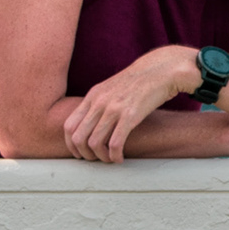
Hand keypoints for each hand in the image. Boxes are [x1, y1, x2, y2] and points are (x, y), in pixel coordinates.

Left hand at [63, 47, 196, 161]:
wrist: (160, 70)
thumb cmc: (138, 82)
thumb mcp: (110, 89)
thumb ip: (98, 103)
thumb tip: (90, 124)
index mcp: (92, 96)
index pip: (69, 126)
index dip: (70, 144)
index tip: (80, 152)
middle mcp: (99, 102)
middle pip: (78, 138)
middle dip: (84, 154)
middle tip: (95, 160)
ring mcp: (114, 108)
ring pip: (94, 143)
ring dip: (100, 158)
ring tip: (109, 159)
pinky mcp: (130, 116)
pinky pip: (115, 144)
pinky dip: (114, 156)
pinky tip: (120, 158)